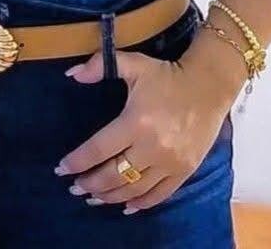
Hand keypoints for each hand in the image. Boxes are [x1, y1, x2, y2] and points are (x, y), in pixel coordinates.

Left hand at [53, 46, 230, 212]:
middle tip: (74, 186)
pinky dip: (140, 204)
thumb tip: (72, 74)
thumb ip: (101, 65)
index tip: (62, 168)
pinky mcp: (184, 170)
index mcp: (136, 121)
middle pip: (114, 174)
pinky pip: (159, 195)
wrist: (209, 85)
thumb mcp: (135, 63)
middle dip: (90, 183)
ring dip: (110, 196)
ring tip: (92, 197)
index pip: (100, 149)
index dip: (78, 161)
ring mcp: (170, 162)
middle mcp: (152, 147)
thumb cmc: (168, 75)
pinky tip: (126, 206)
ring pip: (133, 189)